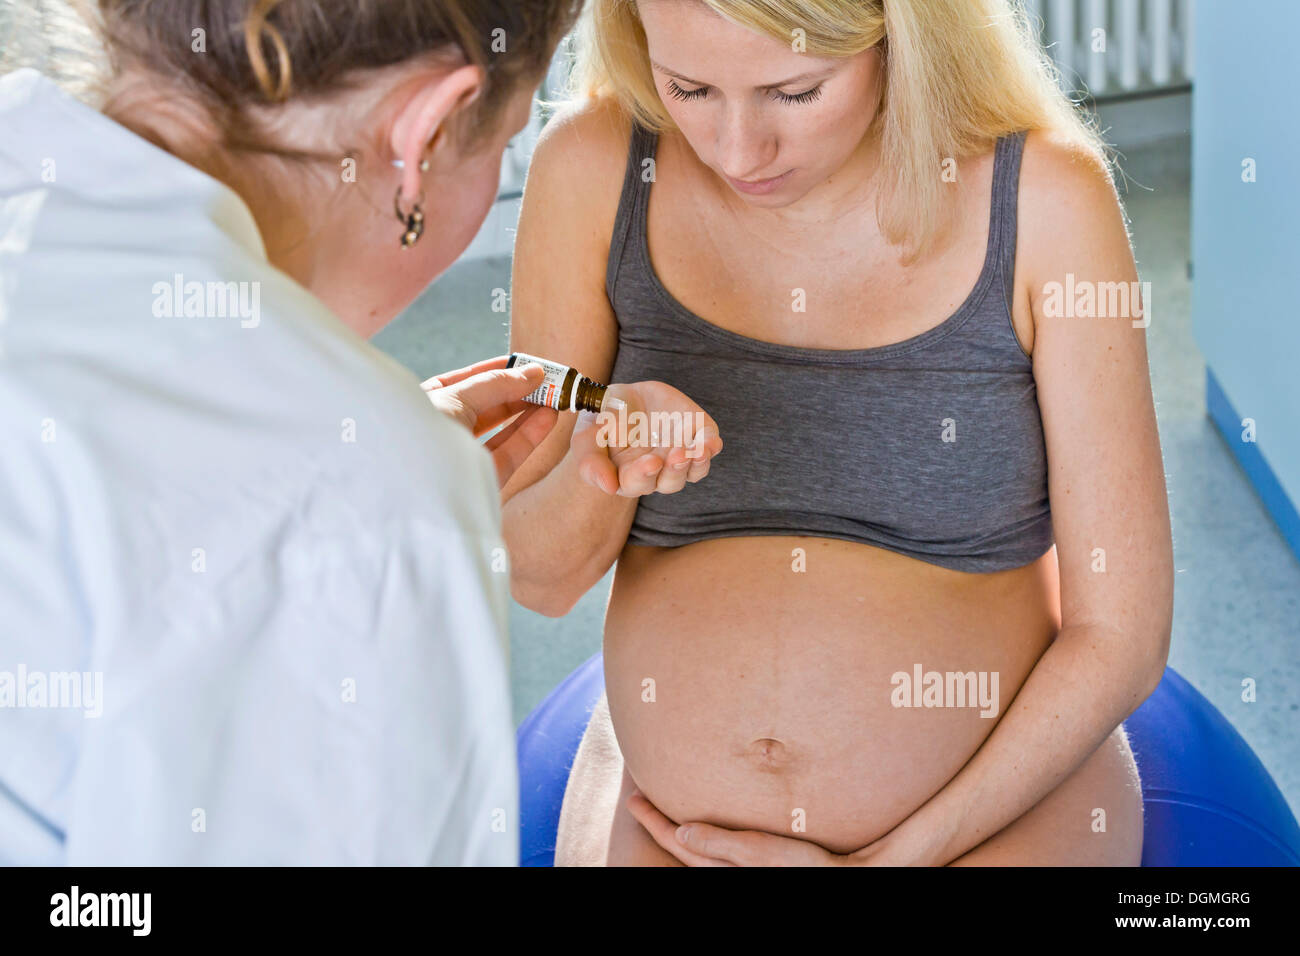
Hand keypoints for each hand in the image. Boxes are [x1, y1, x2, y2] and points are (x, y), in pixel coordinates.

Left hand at [422, 356, 557, 489]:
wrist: (408, 493)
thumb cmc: (416, 434)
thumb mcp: (453, 397)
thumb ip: (495, 384)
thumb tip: (534, 372)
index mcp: (426, 405)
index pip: (466, 381)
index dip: (498, 370)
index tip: (528, 363)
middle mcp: (443, 429)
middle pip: (487, 406)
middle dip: (518, 391)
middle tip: (550, 380)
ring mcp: (462, 457)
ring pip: (501, 430)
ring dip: (529, 412)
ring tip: (555, 397)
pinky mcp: (480, 480)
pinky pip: (509, 454)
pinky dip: (529, 435)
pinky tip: (549, 417)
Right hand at [570, 380, 722, 496]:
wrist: (624, 395)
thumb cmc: (601, 421)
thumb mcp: (586, 438)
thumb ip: (591, 463)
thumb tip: (608, 486)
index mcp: (628, 476)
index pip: (637, 483)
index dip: (643, 475)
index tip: (650, 461)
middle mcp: (657, 471)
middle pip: (669, 482)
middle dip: (674, 469)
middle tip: (675, 454)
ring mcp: (679, 455)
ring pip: (693, 470)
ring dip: (697, 463)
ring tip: (698, 450)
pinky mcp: (696, 436)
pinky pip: (709, 448)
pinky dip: (712, 447)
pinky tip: (710, 442)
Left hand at [626, 790, 847, 866]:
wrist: (842, 871)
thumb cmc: (802, 863)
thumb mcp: (758, 851)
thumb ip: (720, 843)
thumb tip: (680, 831)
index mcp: (720, 867)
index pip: (676, 841)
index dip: (652, 820)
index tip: (633, 798)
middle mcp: (724, 869)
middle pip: (680, 845)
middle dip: (658, 822)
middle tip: (638, 798)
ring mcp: (737, 867)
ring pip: (696, 846)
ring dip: (677, 825)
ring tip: (664, 804)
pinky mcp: (752, 861)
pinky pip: (715, 846)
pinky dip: (702, 831)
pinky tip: (707, 817)